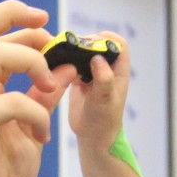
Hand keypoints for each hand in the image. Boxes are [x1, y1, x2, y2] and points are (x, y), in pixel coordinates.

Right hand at [0, 0, 75, 176]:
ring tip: (51, 85)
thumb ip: (43, 99)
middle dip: (14, 17)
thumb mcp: (28, 130)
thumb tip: (66, 69)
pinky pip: (12, 101)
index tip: (44, 21)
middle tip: (49, 31)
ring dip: (31, 60)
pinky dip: (37, 113)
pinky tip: (43, 137)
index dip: (12, 17)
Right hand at [65, 31, 129, 153]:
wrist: (92, 138)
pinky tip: (57, 63)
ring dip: (74, 51)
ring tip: (63, 52)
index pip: (119, 46)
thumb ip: (104, 78)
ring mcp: (91, 74)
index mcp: (118, 72)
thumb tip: (97, 57)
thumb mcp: (105, 99)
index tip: (93, 41)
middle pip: (98, 45)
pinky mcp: (78, 80)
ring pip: (83, 53)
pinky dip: (65, 61)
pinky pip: (71, 64)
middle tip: (73, 47)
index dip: (109, 39)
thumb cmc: (104, 120)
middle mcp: (106, 70)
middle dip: (87, 42)